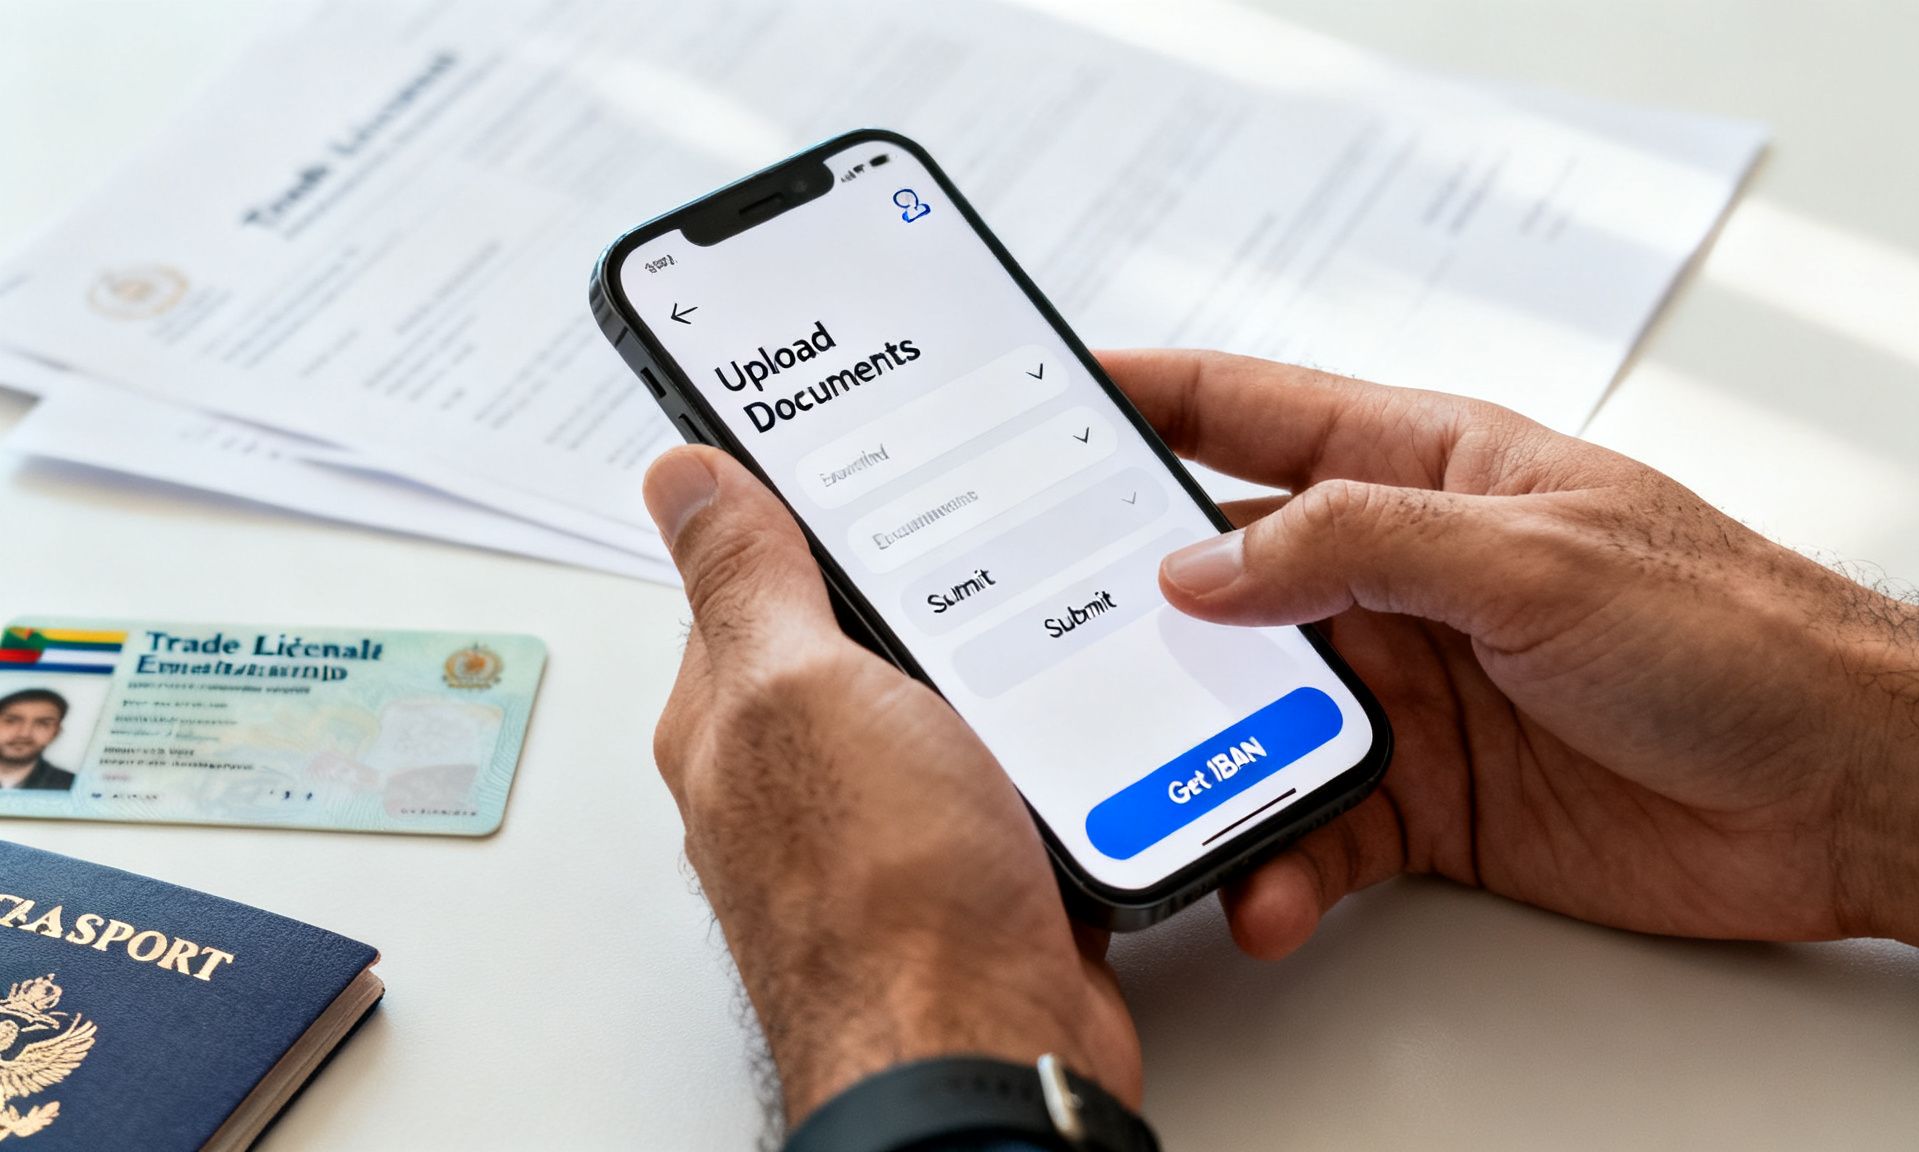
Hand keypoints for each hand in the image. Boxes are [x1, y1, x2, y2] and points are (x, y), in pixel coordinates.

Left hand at [641, 446, 1140, 1125]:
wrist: (985, 1052)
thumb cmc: (883, 897)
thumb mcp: (798, 688)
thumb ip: (746, 579)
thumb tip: (681, 479)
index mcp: (734, 717)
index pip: (756, 574)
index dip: (810, 506)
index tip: (874, 442)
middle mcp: (806, 772)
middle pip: (868, 634)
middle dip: (933, 586)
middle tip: (998, 521)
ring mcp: (896, 823)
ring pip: (956, 701)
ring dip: (1003, 664)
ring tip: (1060, 607)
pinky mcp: (982, 865)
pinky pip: (1023, 771)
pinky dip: (1056, 743)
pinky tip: (1089, 710)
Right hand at [1103, 349, 1918, 973]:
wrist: (1843, 791)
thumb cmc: (1734, 632)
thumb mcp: (1534, 557)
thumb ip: (1358, 546)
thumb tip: (1202, 565)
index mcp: (1425, 472)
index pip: (1251, 414)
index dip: (1143, 400)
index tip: (1044, 401)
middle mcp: (1401, 576)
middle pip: (1225, 580)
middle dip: (1134, 612)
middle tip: (1045, 648)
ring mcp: (1410, 687)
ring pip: (1253, 714)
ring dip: (1201, 758)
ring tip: (1157, 797)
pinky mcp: (1429, 796)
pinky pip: (1315, 823)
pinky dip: (1280, 857)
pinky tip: (1272, 885)